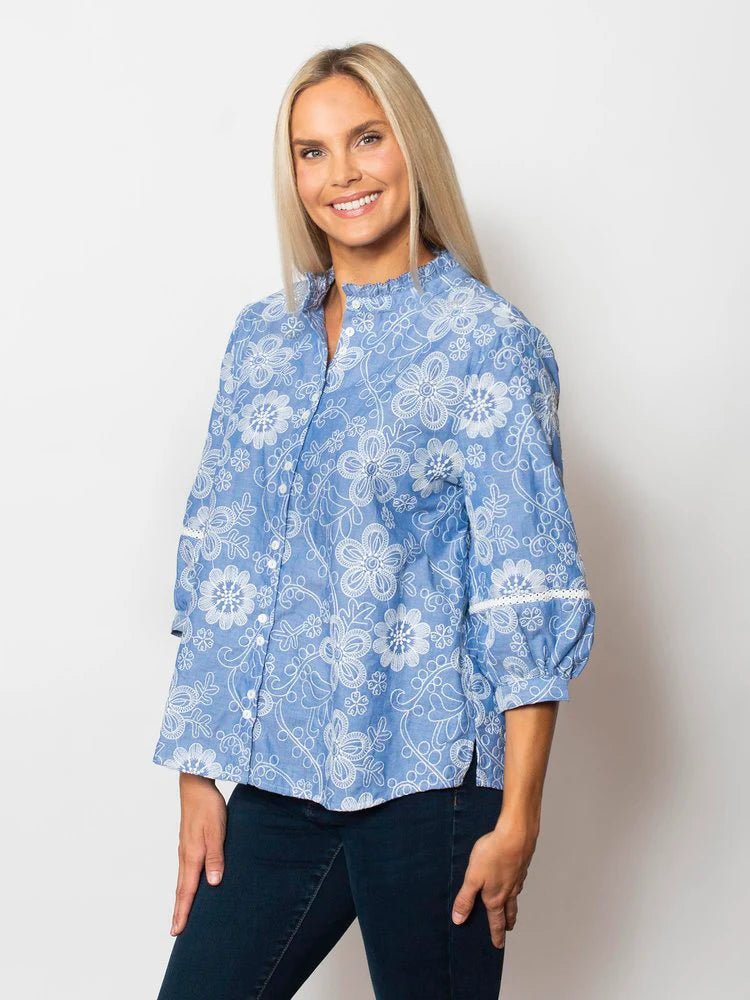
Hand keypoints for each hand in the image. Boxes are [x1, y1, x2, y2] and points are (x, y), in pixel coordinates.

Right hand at [170, 773, 226, 935]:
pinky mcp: (188, 842)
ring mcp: (185, 849)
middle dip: (178, 911)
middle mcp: (186, 855)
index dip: (183, 912)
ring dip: (181, 899)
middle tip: (175, 931)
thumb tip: (213, 884)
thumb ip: (215, 857)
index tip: (177, 931)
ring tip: (180, 914)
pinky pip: (185, 870)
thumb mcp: (217, 831)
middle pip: (181, 889)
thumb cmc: (208, 807)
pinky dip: (184, 884)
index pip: (186, 890)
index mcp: (192, 856)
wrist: (196, 785)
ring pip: (182, 880)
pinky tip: (189, 885)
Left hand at [451, 816, 537, 949]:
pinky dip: (517, 887)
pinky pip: (519, 881)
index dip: (496, 934)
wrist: (516, 835)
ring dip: (513, 907)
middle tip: (508, 930)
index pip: (495, 921)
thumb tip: (459, 919)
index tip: (498, 945)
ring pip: (515, 897)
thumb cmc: (492, 854)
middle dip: (507, 922)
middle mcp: (509, 891)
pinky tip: (515, 881)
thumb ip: (465, 898)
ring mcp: (517, 878)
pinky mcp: (522, 866)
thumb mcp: (472, 878)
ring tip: (512, 910)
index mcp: (495, 897)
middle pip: (508, 911)